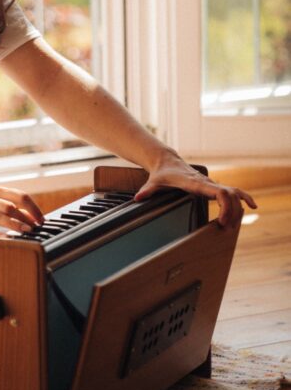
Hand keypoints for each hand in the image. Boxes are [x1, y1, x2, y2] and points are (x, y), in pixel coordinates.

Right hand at [0, 186, 43, 239]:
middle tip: (35, 227)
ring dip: (14, 225)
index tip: (41, 219)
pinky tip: (7, 239)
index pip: (18, 196)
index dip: (32, 208)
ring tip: (26, 231)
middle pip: (9, 205)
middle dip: (26, 217)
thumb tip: (31, 215)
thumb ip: (8, 205)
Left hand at [134, 150, 256, 227]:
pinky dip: (242, 197)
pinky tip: (251, 206)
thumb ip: (147, 190)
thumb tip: (137, 198)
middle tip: (225, 228)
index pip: (217, 191)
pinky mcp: (211, 186)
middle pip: (229, 194)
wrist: (166, 161)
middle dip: (232, 211)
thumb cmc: (161, 173)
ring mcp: (210, 184)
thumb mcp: (153, 182)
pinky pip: (232, 191)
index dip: (225, 205)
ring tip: (233, 226)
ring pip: (233, 193)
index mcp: (195, 183)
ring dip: (237, 208)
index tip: (222, 220)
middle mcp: (206, 182)